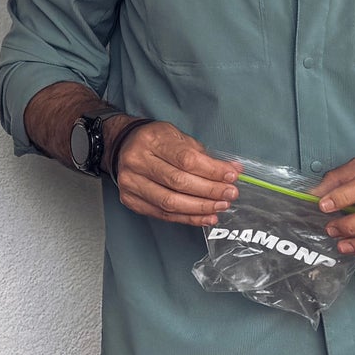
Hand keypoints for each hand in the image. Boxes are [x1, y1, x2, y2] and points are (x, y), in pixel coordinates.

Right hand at [112, 122, 237, 227]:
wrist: (121, 146)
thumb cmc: (154, 140)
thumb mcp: (177, 136)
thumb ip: (203, 154)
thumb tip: (233, 170)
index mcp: (151, 140)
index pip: (186, 159)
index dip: (212, 171)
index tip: (232, 176)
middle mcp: (137, 161)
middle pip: (179, 182)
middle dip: (210, 191)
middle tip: (230, 194)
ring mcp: (131, 183)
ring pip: (170, 202)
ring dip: (201, 208)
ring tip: (220, 207)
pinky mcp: (130, 200)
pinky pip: (163, 214)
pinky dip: (187, 218)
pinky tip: (205, 217)